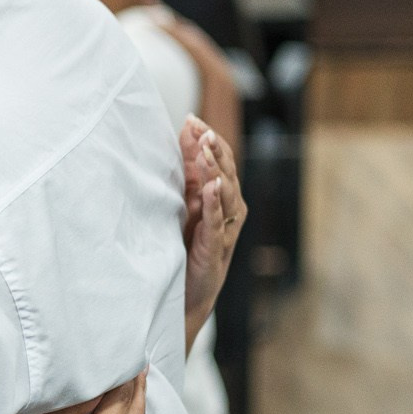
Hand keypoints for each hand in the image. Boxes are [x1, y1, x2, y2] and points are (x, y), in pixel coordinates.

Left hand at [180, 117, 245, 344]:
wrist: (184, 294)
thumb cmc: (185, 247)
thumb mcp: (185, 203)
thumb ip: (188, 172)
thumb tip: (185, 132)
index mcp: (221, 197)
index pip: (219, 161)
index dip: (208, 140)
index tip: (192, 120)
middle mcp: (229, 210)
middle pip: (227, 173)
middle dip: (214, 149)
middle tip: (201, 130)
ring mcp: (224, 229)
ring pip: (226, 194)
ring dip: (216, 170)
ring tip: (206, 151)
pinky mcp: (215, 248)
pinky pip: (216, 222)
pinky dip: (213, 203)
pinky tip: (210, 187)